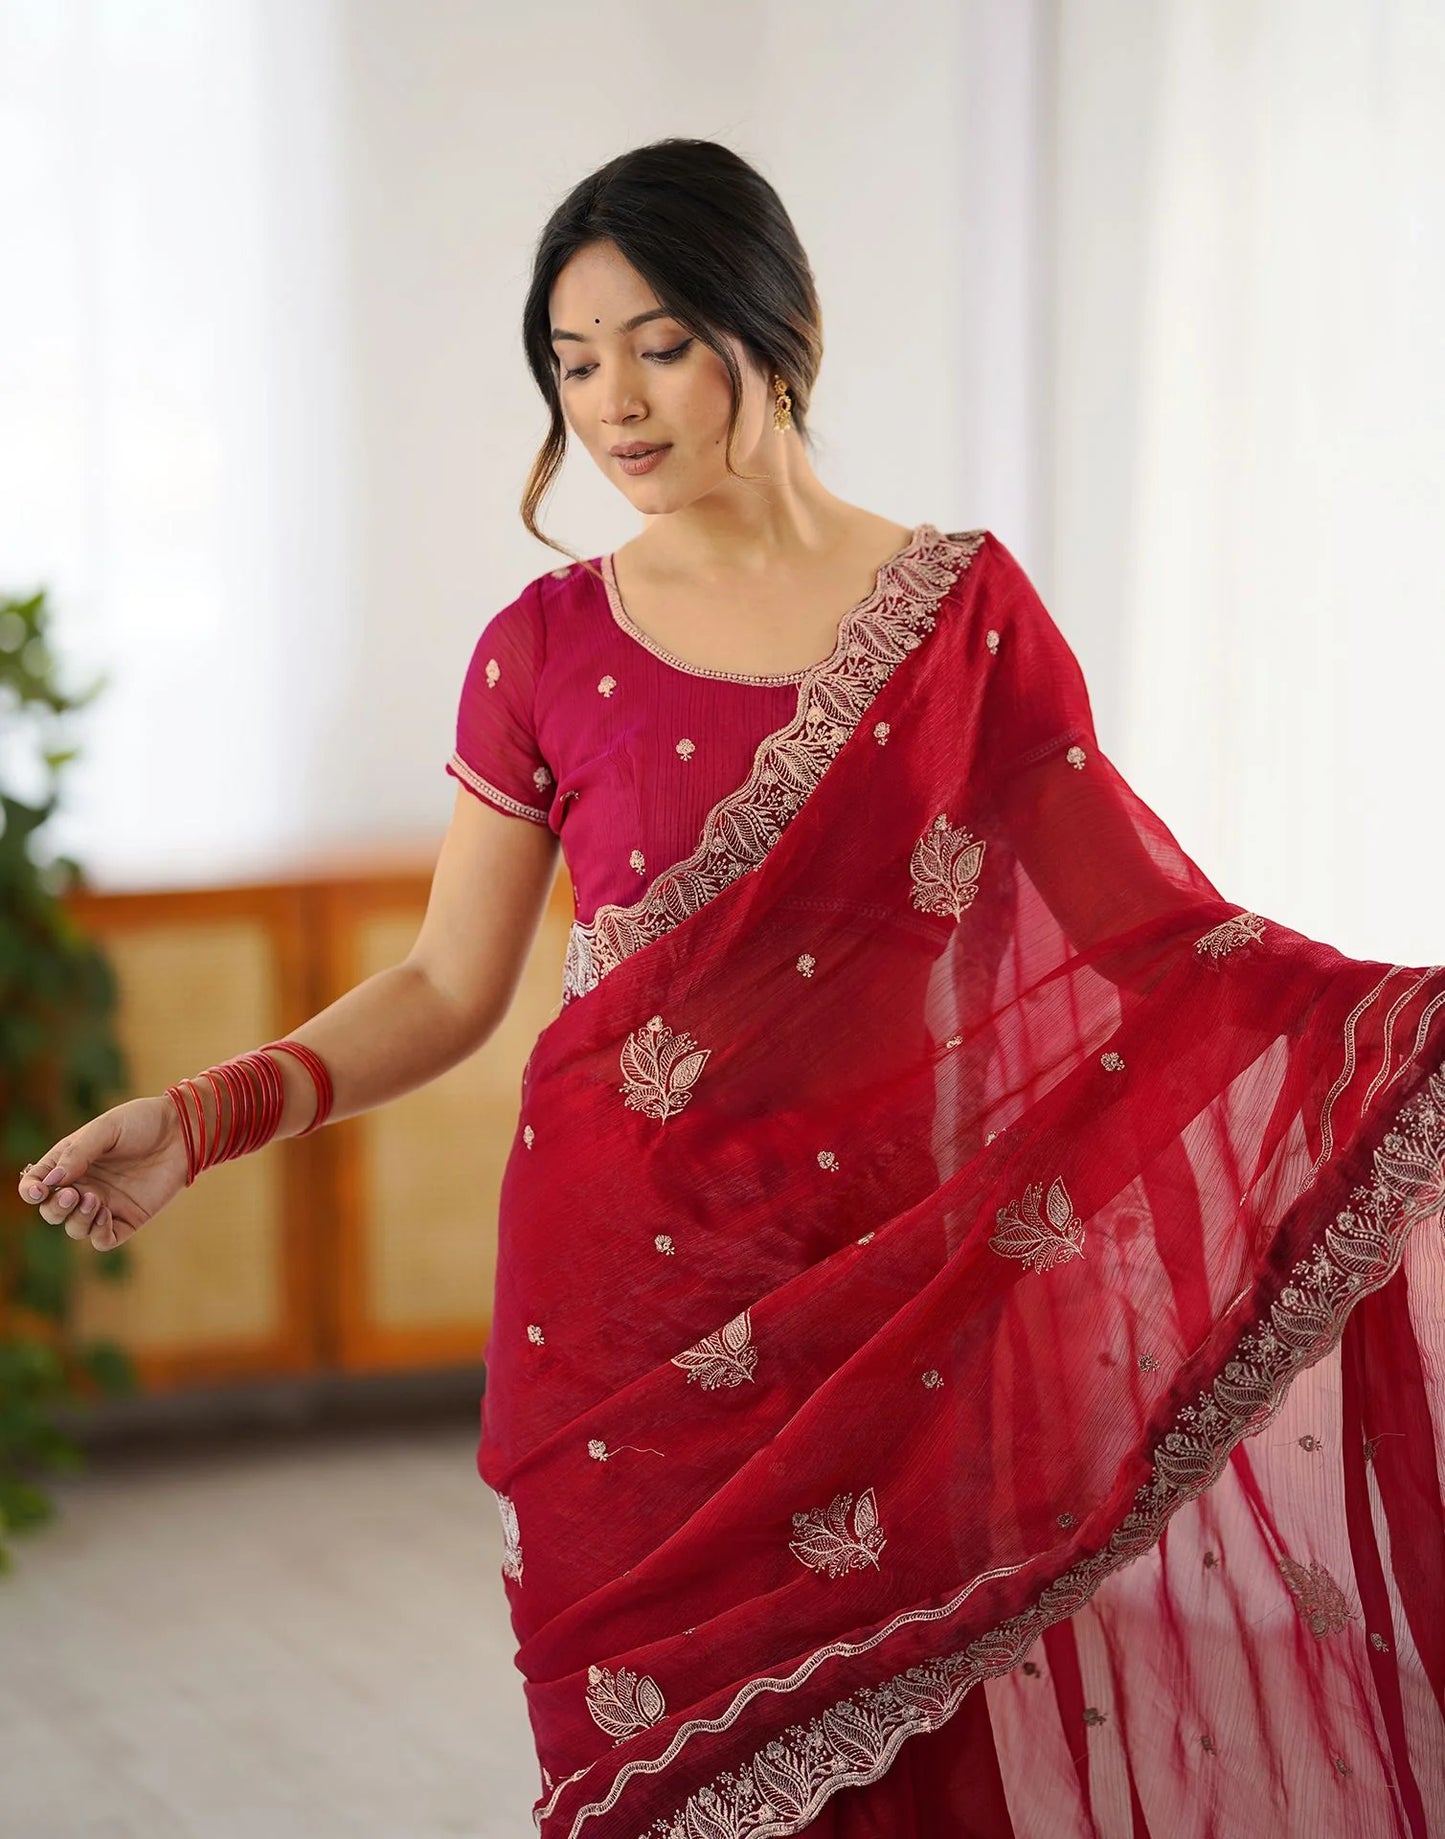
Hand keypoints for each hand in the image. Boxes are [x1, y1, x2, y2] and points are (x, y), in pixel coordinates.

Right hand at [15, 1096, 188, 1251]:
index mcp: (70, 1163)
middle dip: (55, 1208)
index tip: (39, 1190)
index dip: (31, 1191)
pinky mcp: (128, 1219)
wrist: (182, 1130)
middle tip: (74, 1194)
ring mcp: (105, 1204)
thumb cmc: (142, 1122)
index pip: (38, 1184)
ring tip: (93, 1200)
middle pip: (53, 1211)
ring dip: (77, 1220)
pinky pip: (103, 1239)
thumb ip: (77, 1154)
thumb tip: (51, 1182)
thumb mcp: (106, 1129)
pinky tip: (104, 1215)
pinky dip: (97, 1234)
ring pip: (75, 1228)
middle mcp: (84, 1186)